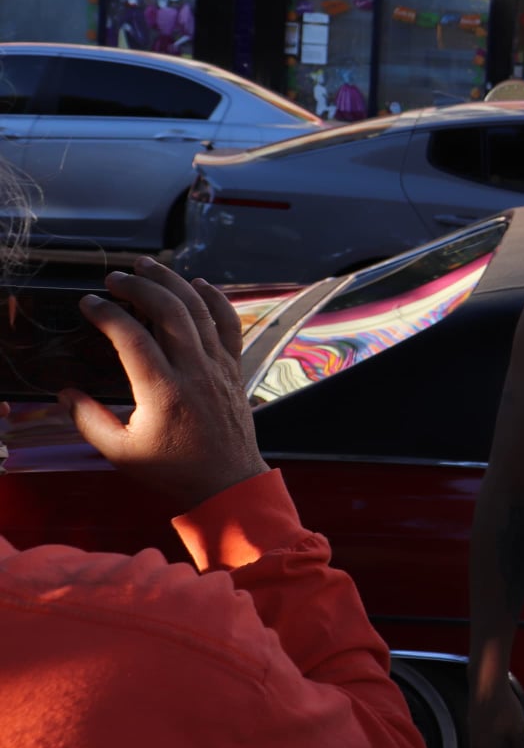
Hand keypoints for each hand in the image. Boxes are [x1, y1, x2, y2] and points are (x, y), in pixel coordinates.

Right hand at [61, 256, 266, 510]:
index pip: (133, 337)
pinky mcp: (235, 368)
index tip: (89, 303)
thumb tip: (65, 392)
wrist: (227, 481)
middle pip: (170, 312)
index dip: (109, 314)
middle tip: (115, 277)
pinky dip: (215, 299)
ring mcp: (219, 367)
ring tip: (148, 266)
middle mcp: (195, 372)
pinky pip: (229, 324)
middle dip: (140, 286)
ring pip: (200, 311)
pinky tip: (199, 284)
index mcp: (163, 392)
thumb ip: (88, 419)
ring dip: (174, 283)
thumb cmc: (172, 469)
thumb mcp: (120, 452)